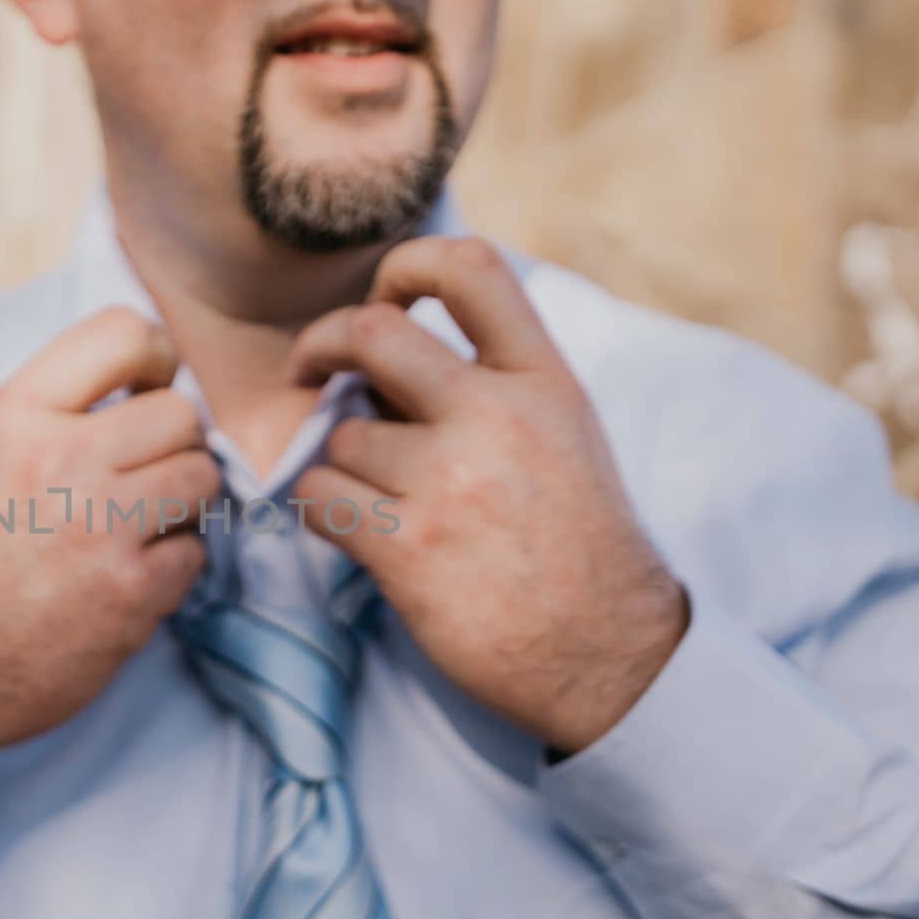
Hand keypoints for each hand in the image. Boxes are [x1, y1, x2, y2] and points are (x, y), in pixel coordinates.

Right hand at [0, 308, 218, 802]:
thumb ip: (59, 406)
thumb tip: (160, 377)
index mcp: (15, 412)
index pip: (125, 330)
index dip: (158, 360)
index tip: (146, 394)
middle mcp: (58, 459)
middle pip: (182, 413)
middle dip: (175, 447)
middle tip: (141, 480)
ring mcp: (97, 527)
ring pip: (202, 477)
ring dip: (183, 505)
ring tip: (137, 528)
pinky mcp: (129, 592)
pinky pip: (196, 551)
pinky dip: (173, 568)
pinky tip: (126, 579)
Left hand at [290, 238, 688, 753]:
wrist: (608, 654)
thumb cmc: (577, 544)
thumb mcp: (565, 436)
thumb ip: (494, 383)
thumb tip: (390, 349)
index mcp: (542, 382)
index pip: (469, 269)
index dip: (406, 264)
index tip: (381, 296)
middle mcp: (496, 418)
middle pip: (372, 334)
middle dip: (321, 344)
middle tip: (310, 370)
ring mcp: (449, 483)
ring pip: (339, 435)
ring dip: (339, 462)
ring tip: (377, 496)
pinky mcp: (409, 550)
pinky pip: (320, 499)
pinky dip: (321, 510)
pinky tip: (352, 528)